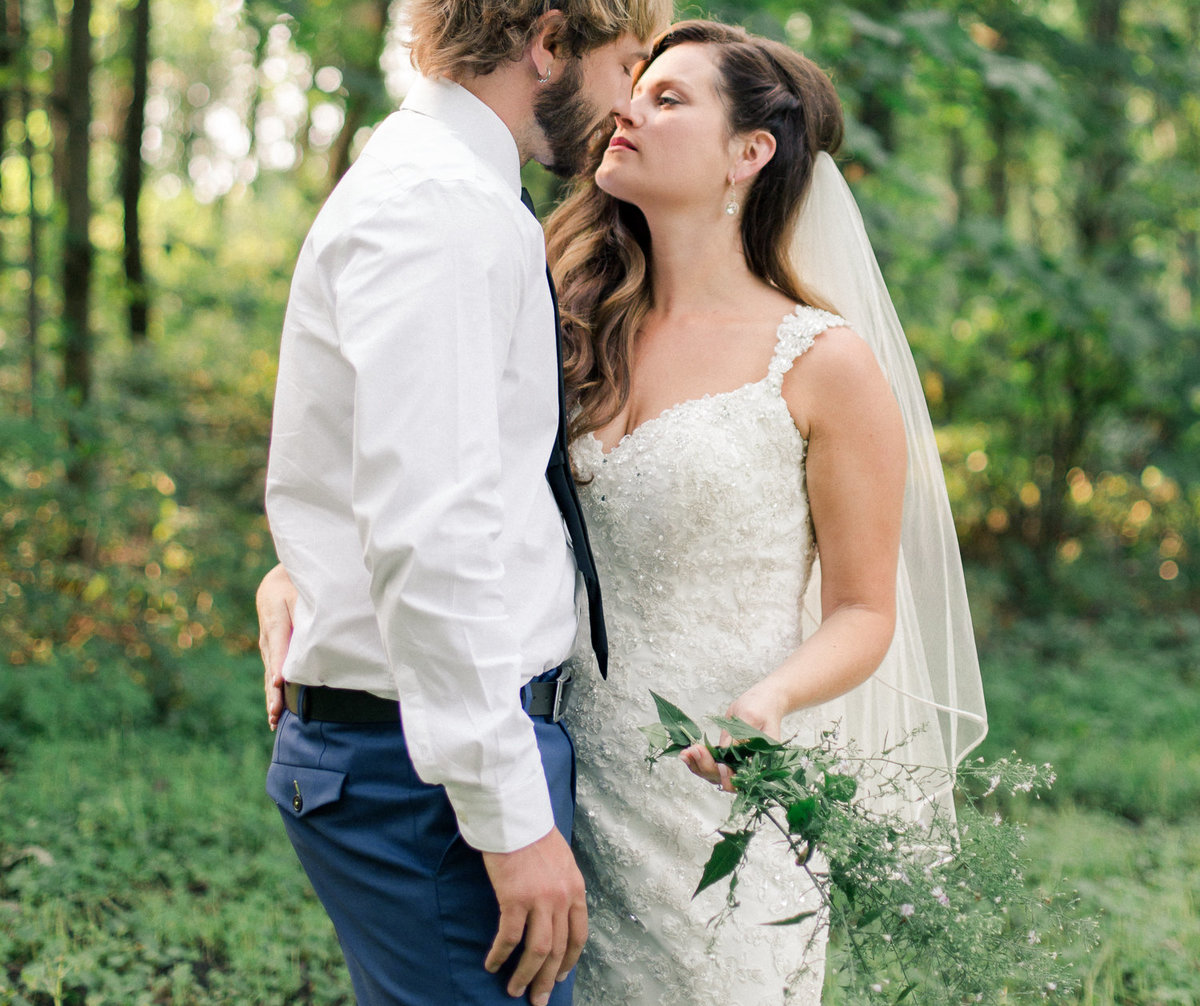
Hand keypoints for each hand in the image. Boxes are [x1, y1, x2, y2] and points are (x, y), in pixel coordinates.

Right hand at [256, 563, 296, 729]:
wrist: (274, 585)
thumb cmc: (293, 588)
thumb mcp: (299, 595)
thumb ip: (306, 613)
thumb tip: (317, 633)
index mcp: (275, 621)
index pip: (277, 646)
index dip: (279, 664)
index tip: (279, 682)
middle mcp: (268, 639)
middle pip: (271, 668)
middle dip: (273, 691)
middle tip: (275, 712)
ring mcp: (267, 648)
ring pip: (269, 676)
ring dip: (272, 697)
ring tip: (273, 720)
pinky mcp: (271, 654)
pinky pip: (271, 676)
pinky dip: (272, 694)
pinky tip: (274, 713)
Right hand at [481, 828, 586, 1004]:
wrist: (515, 814)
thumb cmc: (533, 833)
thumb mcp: (561, 860)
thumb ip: (562, 885)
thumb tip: (555, 910)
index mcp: (575, 889)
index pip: (579, 935)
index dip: (569, 961)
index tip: (560, 977)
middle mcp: (562, 898)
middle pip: (559, 950)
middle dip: (548, 979)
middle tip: (538, 999)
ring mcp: (540, 900)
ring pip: (538, 951)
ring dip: (526, 975)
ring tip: (515, 990)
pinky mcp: (514, 899)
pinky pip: (509, 938)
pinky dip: (500, 955)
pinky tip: (492, 964)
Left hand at [681, 681, 786, 790]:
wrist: (764, 700)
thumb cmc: (762, 707)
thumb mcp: (750, 717)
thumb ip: (738, 736)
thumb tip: (724, 752)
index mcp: (761, 761)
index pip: (742, 778)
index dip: (727, 775)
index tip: (717, 765)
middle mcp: (748, 766)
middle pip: (724, 778)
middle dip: (706, 767)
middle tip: (692, 752)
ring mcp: (736, 762)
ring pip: (714, 774)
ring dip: (698, 765)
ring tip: (685, 754)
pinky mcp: (726, 755)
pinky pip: (711, 763)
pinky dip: (698, 760)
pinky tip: (687, 753)